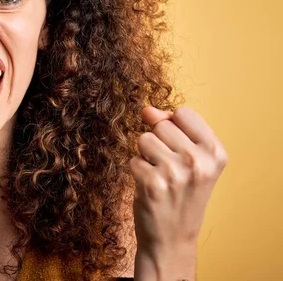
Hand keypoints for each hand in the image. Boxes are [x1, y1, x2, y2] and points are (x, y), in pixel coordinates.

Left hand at [129, 106, 227, 277]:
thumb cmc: (181, 194)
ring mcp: (175, 172)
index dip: (172, 127)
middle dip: (157, 142)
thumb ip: (172, 128)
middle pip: (160, 125)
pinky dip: (136, 172)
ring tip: (159, 177)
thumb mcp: (190, 159)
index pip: (183, 113)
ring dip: (145, 157)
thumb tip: (147, 110)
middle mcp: (199, 161)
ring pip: (143, 140)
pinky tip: (149, 189)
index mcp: (216, 152)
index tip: (178, 149)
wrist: (172, 239)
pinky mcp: (152, 183)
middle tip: (168, 169)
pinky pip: (132, 160)